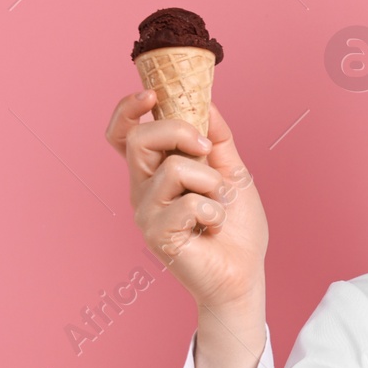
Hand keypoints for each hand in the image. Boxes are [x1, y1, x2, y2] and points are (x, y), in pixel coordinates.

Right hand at [105, 91, 268, 311]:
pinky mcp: (157, 235)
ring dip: (211, 183)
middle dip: (177, 130)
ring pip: (172, 169)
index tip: (152, 95)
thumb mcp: (232, 172)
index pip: (123, 133)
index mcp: (156, 171)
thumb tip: (206, 102)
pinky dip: (214, 212)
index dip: (128, 110)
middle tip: (206, 148)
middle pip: (138, 138)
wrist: (244, 273)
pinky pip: (187, 203)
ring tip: (218, 205)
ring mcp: (146, 213)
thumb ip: (217, 138)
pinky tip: (213, 228)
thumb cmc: (236, 226)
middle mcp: (143, 189)